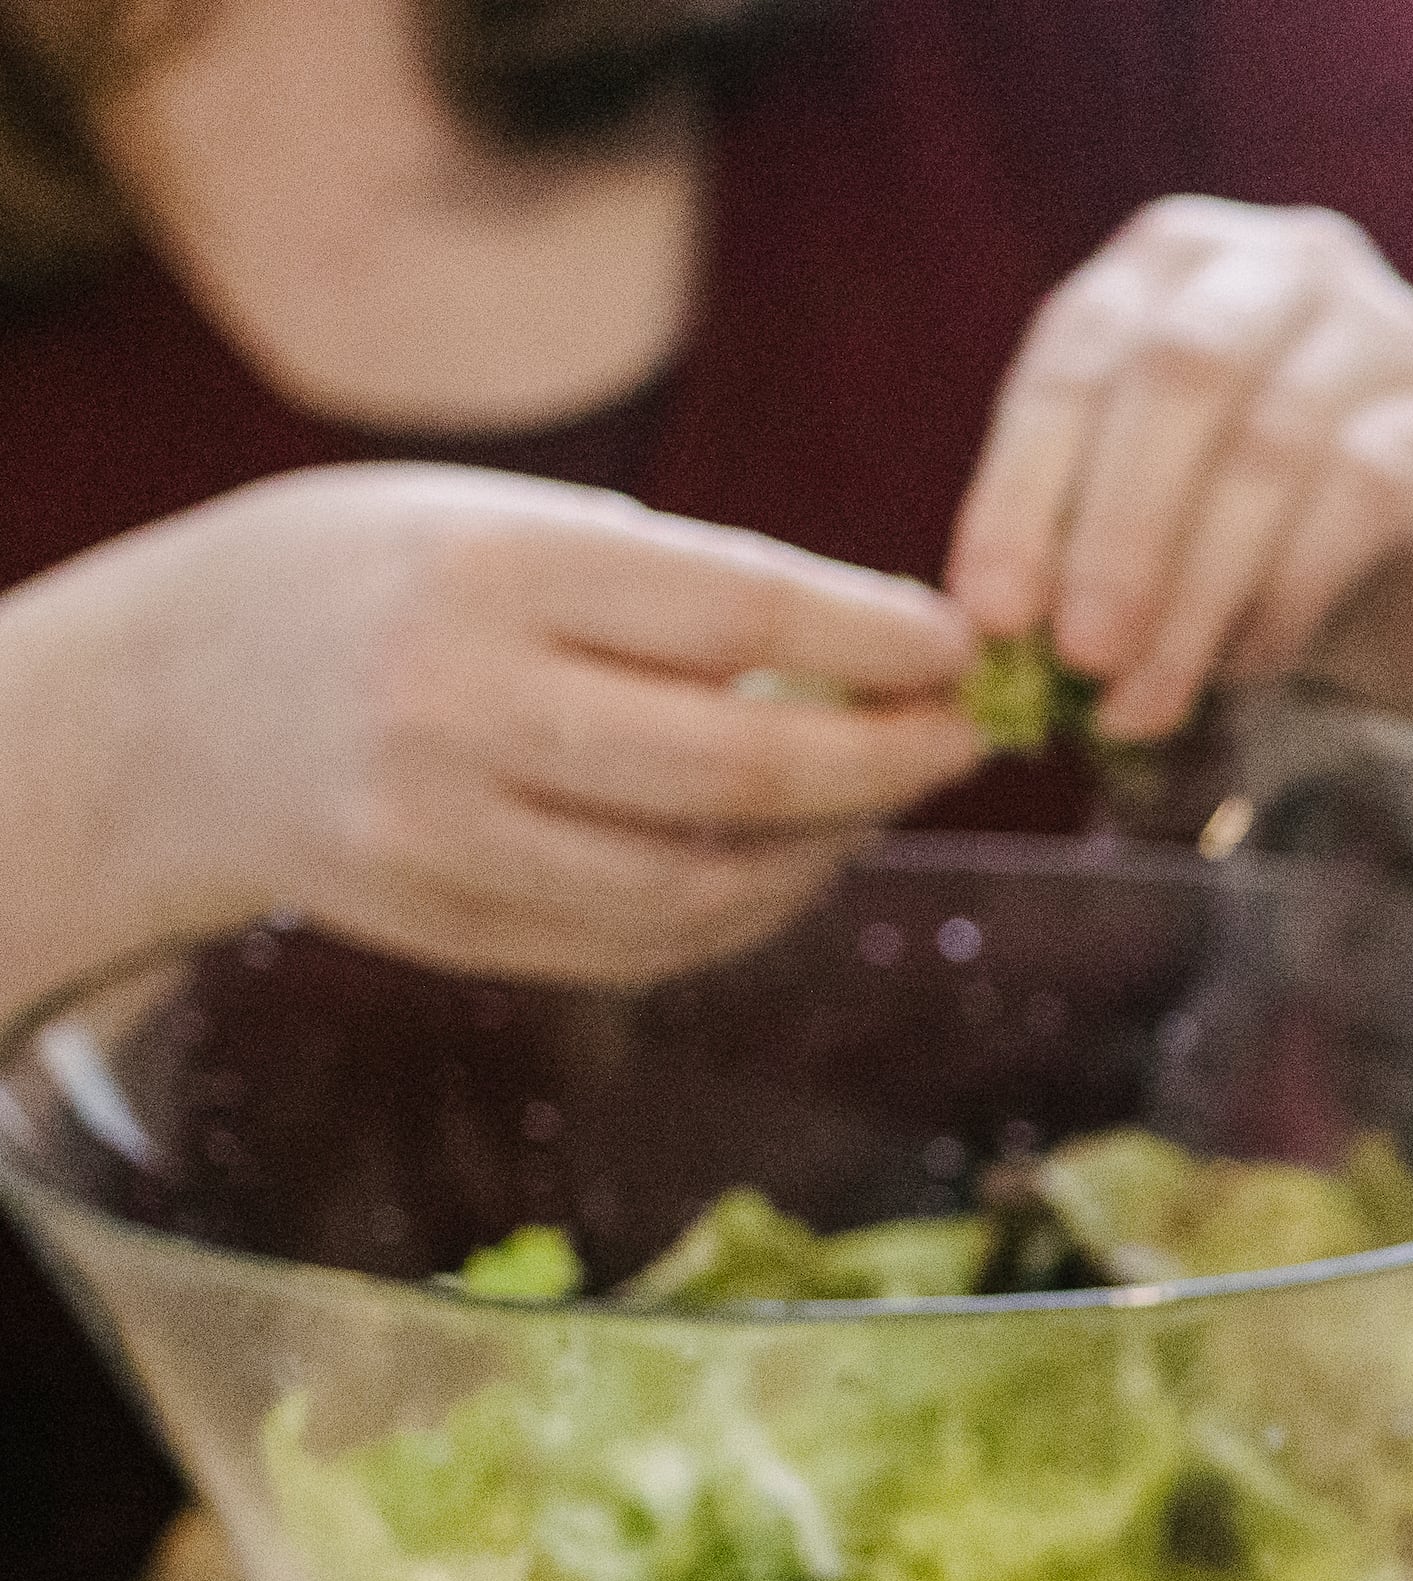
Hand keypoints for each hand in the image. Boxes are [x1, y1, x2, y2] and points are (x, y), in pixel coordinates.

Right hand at [83, 465, 975, 987]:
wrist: (169, 702)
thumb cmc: (378, 583)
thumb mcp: (499, 524)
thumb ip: (669, 589)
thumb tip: (882, 655)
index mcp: (489, 573)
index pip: (740, 616)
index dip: (878, 644)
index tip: (964, 650)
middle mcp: (459, 708)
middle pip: (741, 771)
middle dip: (885, 763)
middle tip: (964, 740)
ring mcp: (444, 834)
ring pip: (705, 881)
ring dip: (828, 849)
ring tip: (880, 796)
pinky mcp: (443, 926)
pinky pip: (644, 944)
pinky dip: (746, 909)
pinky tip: (791, 861)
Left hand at [947, 197, 1412, 747]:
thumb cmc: (1269, 538)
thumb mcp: (1154, 506)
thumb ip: (1075, 527)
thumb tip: (991, 626)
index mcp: (1182, 258)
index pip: (1082, 348)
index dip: (1024, 483)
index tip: (992, 611)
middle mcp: (1291, 265)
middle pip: (1178, 376)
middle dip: (1114, 530)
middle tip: (1080, 657)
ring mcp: (1389, 338)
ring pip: (1267, 450)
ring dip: (1196, 591)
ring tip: (1153, 695)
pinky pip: (1359, 504)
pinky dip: (1285, 598)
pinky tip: (1251, 664)